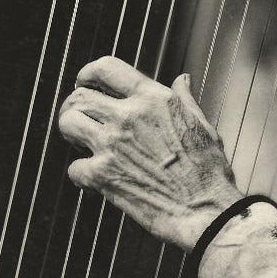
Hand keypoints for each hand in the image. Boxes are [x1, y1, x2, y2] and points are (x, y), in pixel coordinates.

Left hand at [58, 56, 241, 250]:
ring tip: (82, 139)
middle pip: (79, 96)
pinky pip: (74, 167)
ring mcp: (113, 145)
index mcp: (155, 99)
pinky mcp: (103, 175)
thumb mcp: (202, 124)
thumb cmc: (208, 169)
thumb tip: (182, 80)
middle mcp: (130, 116)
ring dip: (72, 131)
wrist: (204, 209)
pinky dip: (82, 172)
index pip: (107, 68)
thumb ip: (184, 98)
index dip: (89, 72)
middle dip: (75, 103)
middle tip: (81, 113)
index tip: (86, 81)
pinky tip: (97, 175)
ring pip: (68, 123)